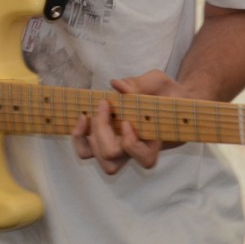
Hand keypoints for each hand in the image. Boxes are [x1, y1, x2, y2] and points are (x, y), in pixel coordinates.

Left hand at [70, 70, 184, 174]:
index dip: (130, 143)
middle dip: (102, 132)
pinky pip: (86, 152)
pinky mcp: (105, 144)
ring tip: (91, 114)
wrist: (165, 98)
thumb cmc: (164, 93)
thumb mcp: (159, 82)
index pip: (145, 158)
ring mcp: (120, 150)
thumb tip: (117, 85)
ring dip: (90, 137)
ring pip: (101, 160)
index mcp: (155, 141)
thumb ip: (141, 84)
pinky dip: (79, 137)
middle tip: (105, 104)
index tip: (126, 121)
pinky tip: (83, 117)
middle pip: (113, 158)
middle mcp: (136, 151)